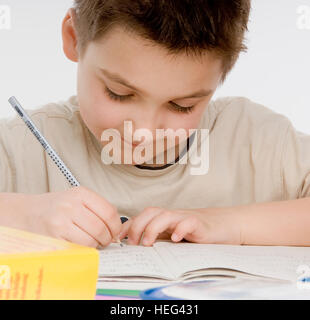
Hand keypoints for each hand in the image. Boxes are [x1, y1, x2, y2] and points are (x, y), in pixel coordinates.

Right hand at [0, 186, 121, 247]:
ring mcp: (61, 221)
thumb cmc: (55, 208)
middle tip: (104, 240)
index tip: (115, 232)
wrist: (26, 213)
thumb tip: (117, 228)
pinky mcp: (53, 237)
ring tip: (91, 242)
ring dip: (95, 245)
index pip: (109, 212)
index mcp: (81, 194)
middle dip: (106, 238)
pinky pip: (77, 249)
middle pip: (101, 228)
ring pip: (90, 241)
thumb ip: (97, 209)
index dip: (116, 226)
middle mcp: (71, 205)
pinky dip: (82, 250)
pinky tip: (79, 245)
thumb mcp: (77, 199)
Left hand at [119, 207, 241, 245]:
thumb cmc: (196, 232)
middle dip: (137, 226)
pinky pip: (188, 222)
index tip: (117, 238)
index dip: (128, 225)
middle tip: (133, 244)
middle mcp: (173, 216)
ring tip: (148, 243)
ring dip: (153, 228)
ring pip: (165, 215)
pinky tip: (176, 239)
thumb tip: (136, 247)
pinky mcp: (199, 224)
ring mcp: (185, 218)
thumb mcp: (174, 235)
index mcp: (165, 218)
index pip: (142, 216)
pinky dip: (181, 228)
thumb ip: (159, 237)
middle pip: (151, 212)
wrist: (224, 225)